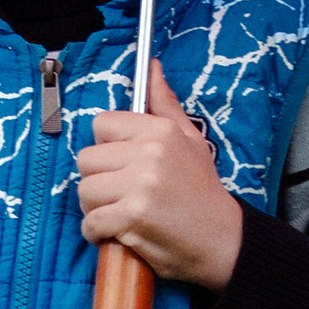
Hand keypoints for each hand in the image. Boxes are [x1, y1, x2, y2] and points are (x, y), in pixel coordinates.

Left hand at [74, 63, 242, 290]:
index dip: (107, 149)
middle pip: (86, 159)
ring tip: (121, 214)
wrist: (223, 241)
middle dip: (98, 180)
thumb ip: (165, 104)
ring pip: (84, 191)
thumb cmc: (202, 192)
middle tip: (122, 194)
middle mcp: (150, 153)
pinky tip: (118, 234)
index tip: (123, 166)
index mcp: (160, 130)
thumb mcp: (191, 140)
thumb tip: (152, 68)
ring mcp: (141, 184)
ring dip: (96, 208)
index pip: (101, 124)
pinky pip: (91, 222)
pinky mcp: (133, 216)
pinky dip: (97, 233)